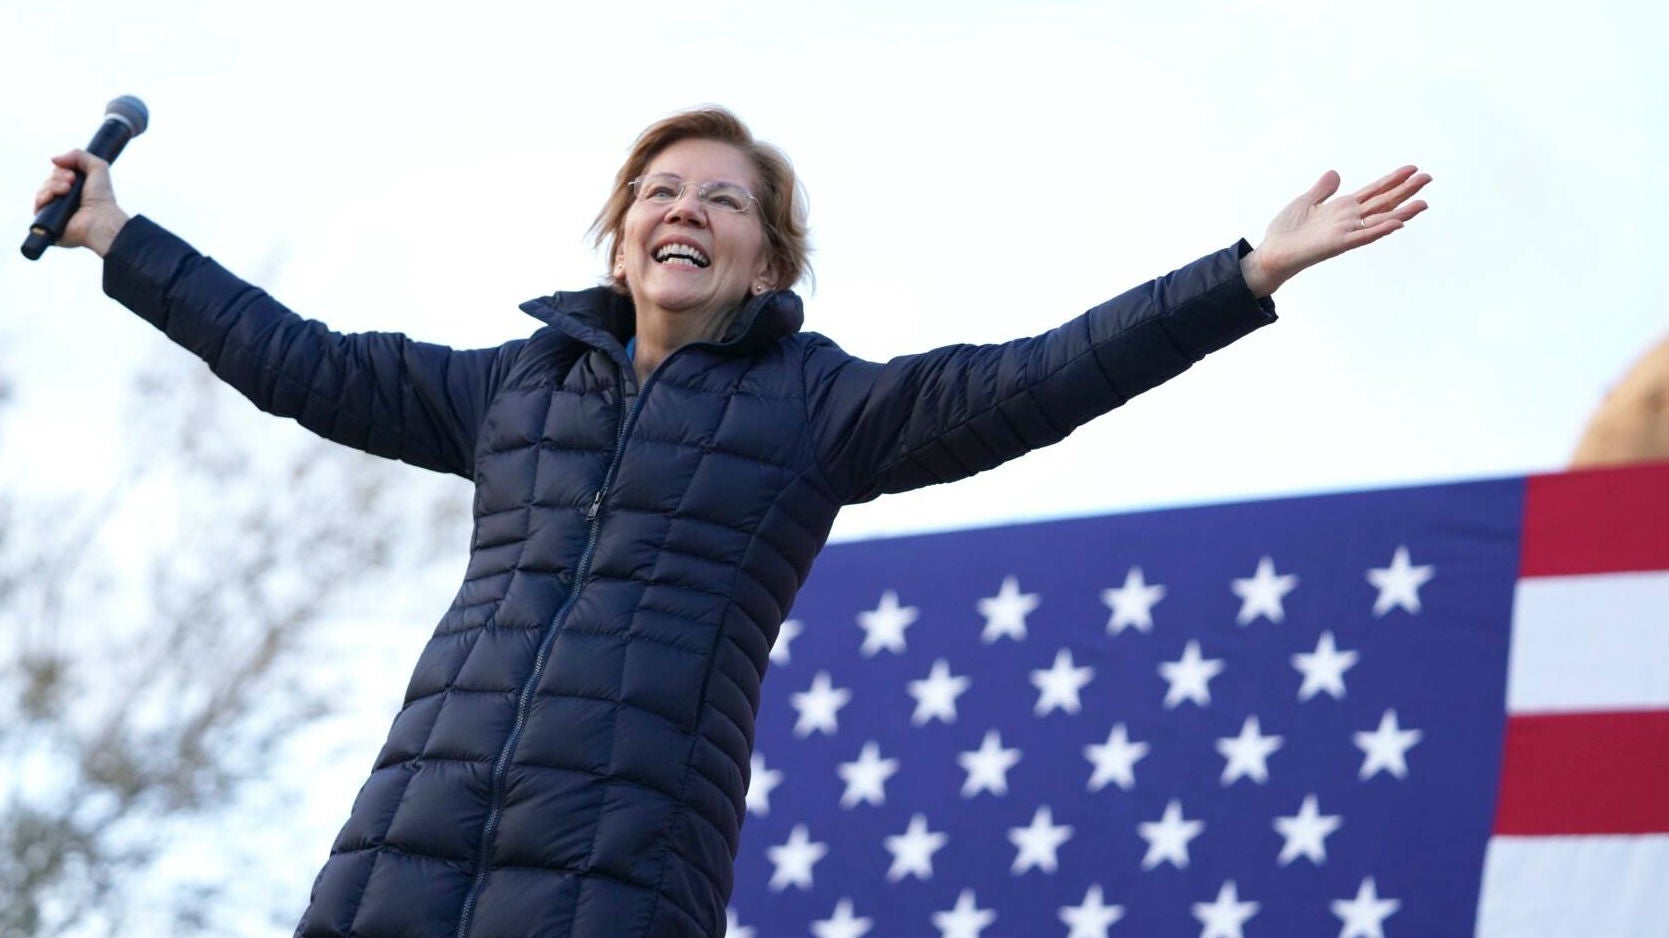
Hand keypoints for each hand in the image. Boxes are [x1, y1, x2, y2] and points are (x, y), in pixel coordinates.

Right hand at [33, 149, 129, 256]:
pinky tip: (54, 196)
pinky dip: (44, 197)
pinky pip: (37, 204)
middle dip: (58, 177)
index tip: (73, 175)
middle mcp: (65, 201)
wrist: (101, 220)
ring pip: (42, 191)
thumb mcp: (97, 167)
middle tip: (72, 182)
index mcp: (75, 190)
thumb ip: (78, 155)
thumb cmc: (103, 198)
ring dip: (52, 185)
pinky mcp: (49, 222)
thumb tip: (53, 159)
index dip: (61, 171)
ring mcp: (56, 211)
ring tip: (67, 189)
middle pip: (48, 181)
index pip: (57, 175)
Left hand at [1240, 166, 1429, 297]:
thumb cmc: (1285, 232)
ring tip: (1424, 202)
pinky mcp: (1338, 243)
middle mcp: (1349, 219)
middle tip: (1428, 177)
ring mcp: (1345, 231)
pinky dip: (1379, 229)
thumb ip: (1322, 190)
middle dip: (1405, 190)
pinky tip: (1396, 222)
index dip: (1392, 180)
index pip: (1373, 191)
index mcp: (1342, 208)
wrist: (1271, 253)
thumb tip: (1335, 173)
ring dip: (1402, 211)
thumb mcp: (1305, 202)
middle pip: (1383, 202)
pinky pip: (1363, 236)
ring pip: (1380, 219)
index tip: (1412, 169)